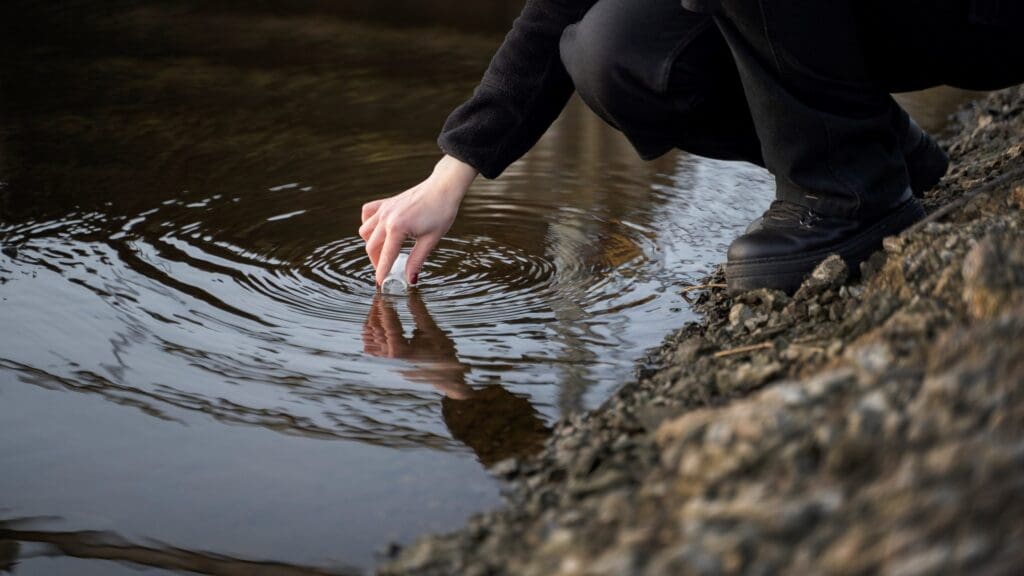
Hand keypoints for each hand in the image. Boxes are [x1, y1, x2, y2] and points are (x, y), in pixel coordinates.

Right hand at [359, 155, 476, 285]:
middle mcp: (386, 218)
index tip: (380, 284)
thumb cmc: (441, 212)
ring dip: (371, 244)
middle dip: (376, 261)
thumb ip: (417, 260)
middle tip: (387, 270)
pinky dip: (368, 223)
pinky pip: (367, 214)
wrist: (443, 187)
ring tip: (384, 252)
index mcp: (397, 228)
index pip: (385, 256)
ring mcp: (384, 209)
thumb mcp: (431, 240)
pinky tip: (378, 230)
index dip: (382, 272)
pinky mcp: (386, 202)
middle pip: (371, 246)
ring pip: (365, 231)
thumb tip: (410, 279)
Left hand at [362, 292, 472, 397]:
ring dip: (374, 322)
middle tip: (380, 296)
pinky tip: (379, 324)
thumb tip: (410, 291)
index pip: (388, 323)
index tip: (383, 293)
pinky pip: (373, 349)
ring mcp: (388, 362)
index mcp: (401, 351)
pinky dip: (373, 335)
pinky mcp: (389, 364)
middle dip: (377, 311)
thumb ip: (418, 310)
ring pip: (371, 339)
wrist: (447, 377)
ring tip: (379, 307)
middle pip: (375, 330)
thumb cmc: (443, 354)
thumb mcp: (432, 330)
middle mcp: (390, 358)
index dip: (385, 306)